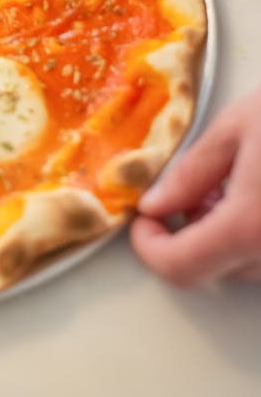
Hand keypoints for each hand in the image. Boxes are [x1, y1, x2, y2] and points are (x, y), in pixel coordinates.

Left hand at [130, 87, 260, 284]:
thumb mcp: (235, 128)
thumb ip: (190, 174)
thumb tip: (156, 205)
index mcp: (249, 226)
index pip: (180, 267)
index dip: (150, 247)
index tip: (146, 221)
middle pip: (217, 267)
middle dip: (195, 231)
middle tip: (199, 186)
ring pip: (252, 266)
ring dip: (231, 233)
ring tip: (241, 180)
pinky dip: (260, 234)